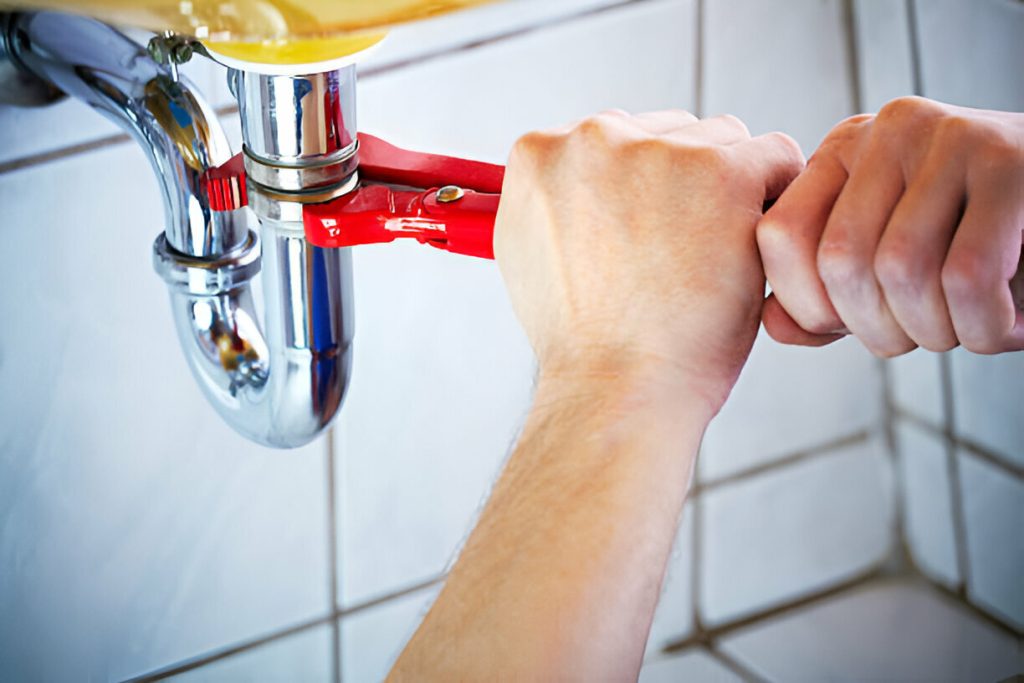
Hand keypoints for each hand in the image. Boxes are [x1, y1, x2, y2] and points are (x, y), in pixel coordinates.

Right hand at [494, 110, 803, 413]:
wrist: (618, 387)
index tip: (648, 231)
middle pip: (668, 133)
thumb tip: (579, 184)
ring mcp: (657, 151)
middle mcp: (591, 137)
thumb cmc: (584, 341)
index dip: (640, 188)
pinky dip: (777, 199)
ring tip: (711, 258)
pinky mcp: (722, 172)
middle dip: (684, 184)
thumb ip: (555, 202)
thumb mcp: (531, 256)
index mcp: (540, 153)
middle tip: (681, 254)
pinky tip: (751, 248)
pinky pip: (776, 157)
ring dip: (730, 190)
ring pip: (722, 141)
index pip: (614, 137)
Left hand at [757, 96, 1023, 355]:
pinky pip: (967, 274)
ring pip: (901, 268)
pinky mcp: (1009, 160)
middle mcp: (888, 131)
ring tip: (970, 329)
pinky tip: (1007, 325)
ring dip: (935, 331)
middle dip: (878, 329)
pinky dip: (983, 326)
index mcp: (843, 152)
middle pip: (840, 260)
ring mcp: (949, 136)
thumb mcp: (886, 265)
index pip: (780, 236)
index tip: (855, 327)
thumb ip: (824, 298)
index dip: (808, 306)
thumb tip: (774, 325)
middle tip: (926, 336)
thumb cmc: (980, 244)